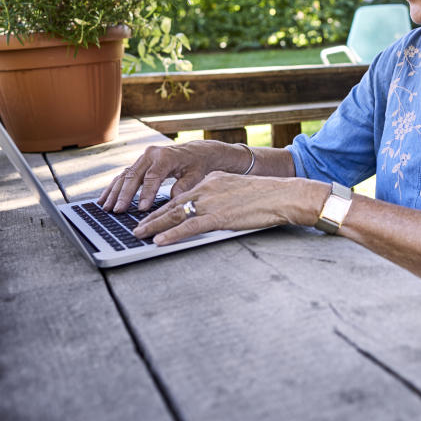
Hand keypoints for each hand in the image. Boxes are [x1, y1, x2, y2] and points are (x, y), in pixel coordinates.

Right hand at [98, 140, 241, 212]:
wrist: (196, 152)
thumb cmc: (196, 164)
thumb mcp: (196, 175)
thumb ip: (185, 186)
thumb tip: (174, 198)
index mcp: (165, 156)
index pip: (152, 177)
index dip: (146, 193)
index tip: (142, 209)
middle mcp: (150, 155)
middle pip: (134, 176)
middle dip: (124, 195)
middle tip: (118, 211)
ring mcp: (142, 158)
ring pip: (125, 176)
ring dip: (114, 192)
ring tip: (106, 208)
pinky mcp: (138, 164)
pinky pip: (123, 176)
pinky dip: (113, 188)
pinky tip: (104, 199)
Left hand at [132, 172, 325, 245]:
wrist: (284, 195)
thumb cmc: (268, 196)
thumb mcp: (239, 189)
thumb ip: (222, 195)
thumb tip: (212, 207)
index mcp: (212, 180)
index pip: (182, 195)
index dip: (164, 206)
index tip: (151, 214)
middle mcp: (207, 188)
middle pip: (173, 204)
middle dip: (152, 216)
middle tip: (136, 226)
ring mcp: (212, 202)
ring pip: (175, 215)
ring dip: (154, 225)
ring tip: (139, 234)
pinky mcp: (219, 217)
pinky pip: (189, 227)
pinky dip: (172, 235)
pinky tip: (159, 241)